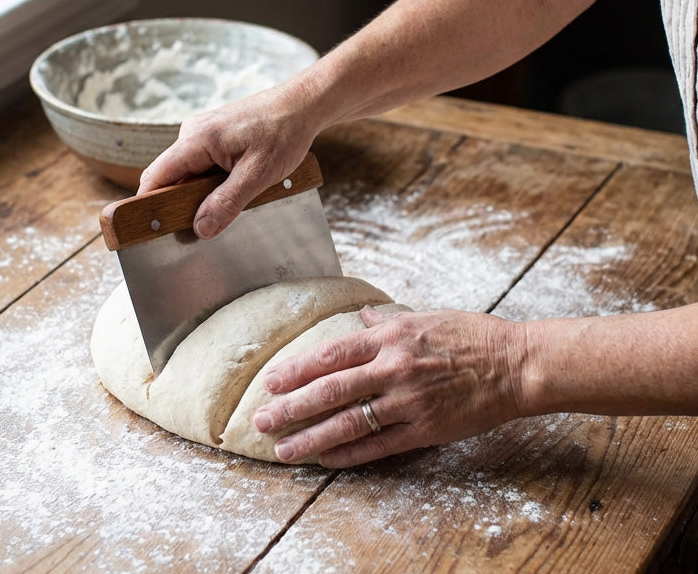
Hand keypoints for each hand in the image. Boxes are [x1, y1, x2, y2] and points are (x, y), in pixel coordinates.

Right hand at [138, 80, 320, 237]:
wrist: (303, 105)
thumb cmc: (284, 132)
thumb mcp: (258, 174)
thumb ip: (227, 202)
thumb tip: (200, 228)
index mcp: (197, 138)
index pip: (155, 176)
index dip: (149, 204)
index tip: (152, 230)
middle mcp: (193, 132)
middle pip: (170, 177)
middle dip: (181, 203)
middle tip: (202, 226)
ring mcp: (202, 133)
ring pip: (188, 173)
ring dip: (201, 193)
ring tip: (230, 200)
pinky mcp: (214, 137)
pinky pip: (201, 165)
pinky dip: (212, 182)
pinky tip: (235, 186)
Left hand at [252, 307, 526, 466]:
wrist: (515, 364)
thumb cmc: (471, 335)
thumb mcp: (426, 317)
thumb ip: (388, 322)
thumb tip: (363, 317)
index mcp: (392, 338)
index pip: (332, 353)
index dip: (297, 369)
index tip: (270, 381)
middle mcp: (394, 368)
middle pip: (332, 390)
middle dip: (292, 406)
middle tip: (261, 419)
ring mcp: (409, 401)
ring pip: (350, 422)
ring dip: (312, 437)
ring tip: (283, 449)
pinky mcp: (426, 429)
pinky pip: (380, 444)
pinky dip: (350, 453)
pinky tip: (326, 459)